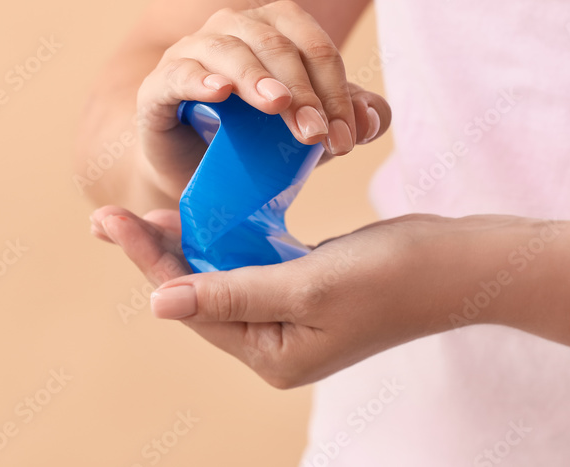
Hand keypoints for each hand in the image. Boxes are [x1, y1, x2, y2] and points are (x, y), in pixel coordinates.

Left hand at [90, 206, 518, 387]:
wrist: (460, 262)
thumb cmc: (392, 277)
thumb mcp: (306, 286)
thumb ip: (232, 293)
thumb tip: (160, 303)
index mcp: (272, 356)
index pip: (194, 306)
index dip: (150, 262)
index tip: (111, 220)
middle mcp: (275, 343)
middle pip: (200, 292)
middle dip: (158, 252)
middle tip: (109, 215)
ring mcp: (290, 315)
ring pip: (222, 274)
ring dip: (188, 242)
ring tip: (141, 214)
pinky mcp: (304, 286)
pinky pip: (250, 261)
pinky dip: (227, 236)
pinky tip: (203, 213)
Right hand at [134, 0, 390, 198]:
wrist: (197, 176)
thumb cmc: (256, 142)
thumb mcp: (311, 133)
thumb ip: (349, 120)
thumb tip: (372, 118)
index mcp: (272, 29)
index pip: (310, 43)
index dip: (334, 87)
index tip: (345, 136)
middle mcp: (230, 28)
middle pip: (273, 43)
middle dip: (302, 89)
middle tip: (316, 134)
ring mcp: (189, 53)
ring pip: (226, 48)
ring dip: (256, 77)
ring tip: (278, 105)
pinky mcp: (157, 87)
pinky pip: (177, 73)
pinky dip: (199, 78)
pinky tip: (220, 92)